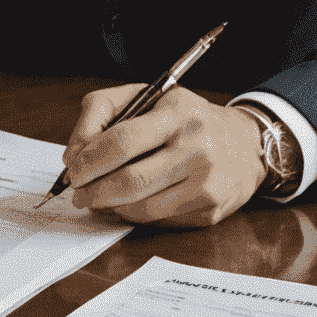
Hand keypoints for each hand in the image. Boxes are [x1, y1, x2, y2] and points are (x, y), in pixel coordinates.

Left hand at [62, 85, 266, 227]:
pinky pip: (159, 220)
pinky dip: (134, 216)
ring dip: (110, 207)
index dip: (89, 161)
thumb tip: (73, 156)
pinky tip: (126, 205)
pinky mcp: (211, 210)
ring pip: (142, 207)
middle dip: (94, 191)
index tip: (72, 170)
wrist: (244, 143)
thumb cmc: (183, 118)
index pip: (121, 141)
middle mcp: (197, 147)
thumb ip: (100, 114)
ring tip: (97, 199)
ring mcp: (208, 182)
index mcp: (178, 112)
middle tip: (78, 193)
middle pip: (130, 180)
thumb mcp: (144, 96)